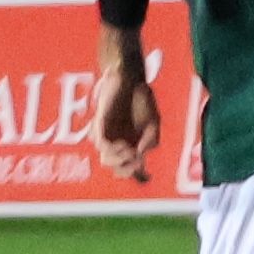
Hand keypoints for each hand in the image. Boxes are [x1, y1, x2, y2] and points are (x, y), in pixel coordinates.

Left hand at [90, 49, 159, 184]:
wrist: (130, 80)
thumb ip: (150, 141)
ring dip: (120, 159)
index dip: (134, 174)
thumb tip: (140, 156)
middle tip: (136, 161)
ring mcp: (107, 135)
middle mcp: (116, 142)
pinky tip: (124, 144)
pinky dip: (112, 149)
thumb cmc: (141, 100)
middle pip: (115, 168)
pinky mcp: (99, 125)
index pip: (127, 167)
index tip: (145, 172)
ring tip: (130, 150)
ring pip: (106, 160)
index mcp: (130, 143)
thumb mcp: (154, 124)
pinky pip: (101, 144)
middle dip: (126, 169)